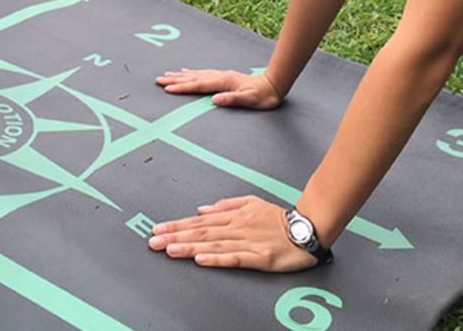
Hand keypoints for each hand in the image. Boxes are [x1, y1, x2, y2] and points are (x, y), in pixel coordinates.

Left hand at [148, 195, 316, 271]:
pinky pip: (235, 258)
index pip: (199, 222)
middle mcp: (237, 228)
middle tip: (153, 242)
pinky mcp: (259, 257)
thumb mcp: (251, 202)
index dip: (177, 226)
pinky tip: (201, 260)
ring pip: (213, 244)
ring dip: (189, 247)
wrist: (309, 226)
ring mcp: (247, 242)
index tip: (158, 229)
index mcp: (234, 216)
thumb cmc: (280, 218)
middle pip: (201, 233)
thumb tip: (202, 209)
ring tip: (170, 250)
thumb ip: (225, 205)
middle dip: (175, 236)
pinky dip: (217, 259)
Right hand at [156, 69, 283, 108]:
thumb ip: (232, 100)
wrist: (273, 86)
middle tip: (158, 80)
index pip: (198, 85)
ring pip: (196, 75)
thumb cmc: (262, 96)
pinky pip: (202, 74)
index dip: (182, 87)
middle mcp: (220, 76)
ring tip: (167, 75)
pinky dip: (191, 73)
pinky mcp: (223, 77)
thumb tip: (214, 100)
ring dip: (180, 76)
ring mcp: (221, 75)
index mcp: (223, 82)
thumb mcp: (249, 101)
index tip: (167, 89)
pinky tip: (186, 72)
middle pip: (193, 78)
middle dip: (175, 80)